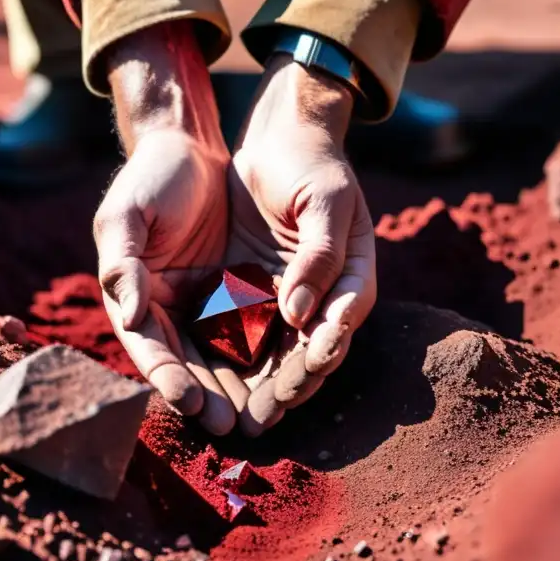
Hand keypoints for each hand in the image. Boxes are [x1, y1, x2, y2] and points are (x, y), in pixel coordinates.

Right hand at [94, 22, 237, 434]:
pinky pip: (254, 328)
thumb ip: (122, 262)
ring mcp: (204, 305)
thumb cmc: (151, 178)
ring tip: (260, 415)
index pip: (149, 348)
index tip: (188, 401)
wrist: (191, 147)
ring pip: (224, 355)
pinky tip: (285, 373)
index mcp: (135, 298)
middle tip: (232, 425)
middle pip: (189, 364)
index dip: (168, 377)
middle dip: (209, 397)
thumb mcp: (126, 214)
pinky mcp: (238, 293)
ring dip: (240, 387)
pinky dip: (266, 352)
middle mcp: (168, 311)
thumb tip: (129, 312)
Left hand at [224, 54, 377, 435]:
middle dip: (283, 389)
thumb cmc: (313, 166)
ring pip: (272, 352)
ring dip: (255, 387)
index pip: (338, 328)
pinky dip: (228, 358)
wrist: (278, 140)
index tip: (297, 382)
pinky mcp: (252, 293)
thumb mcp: (326, 201)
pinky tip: (207, 381)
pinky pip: (240, 332)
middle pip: (305, 354)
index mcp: (351, 279)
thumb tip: (301, 315)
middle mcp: (321, 298)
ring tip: (234, 420)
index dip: (319, 357)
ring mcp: (286, 299)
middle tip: (260, 420)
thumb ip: (319, 255)